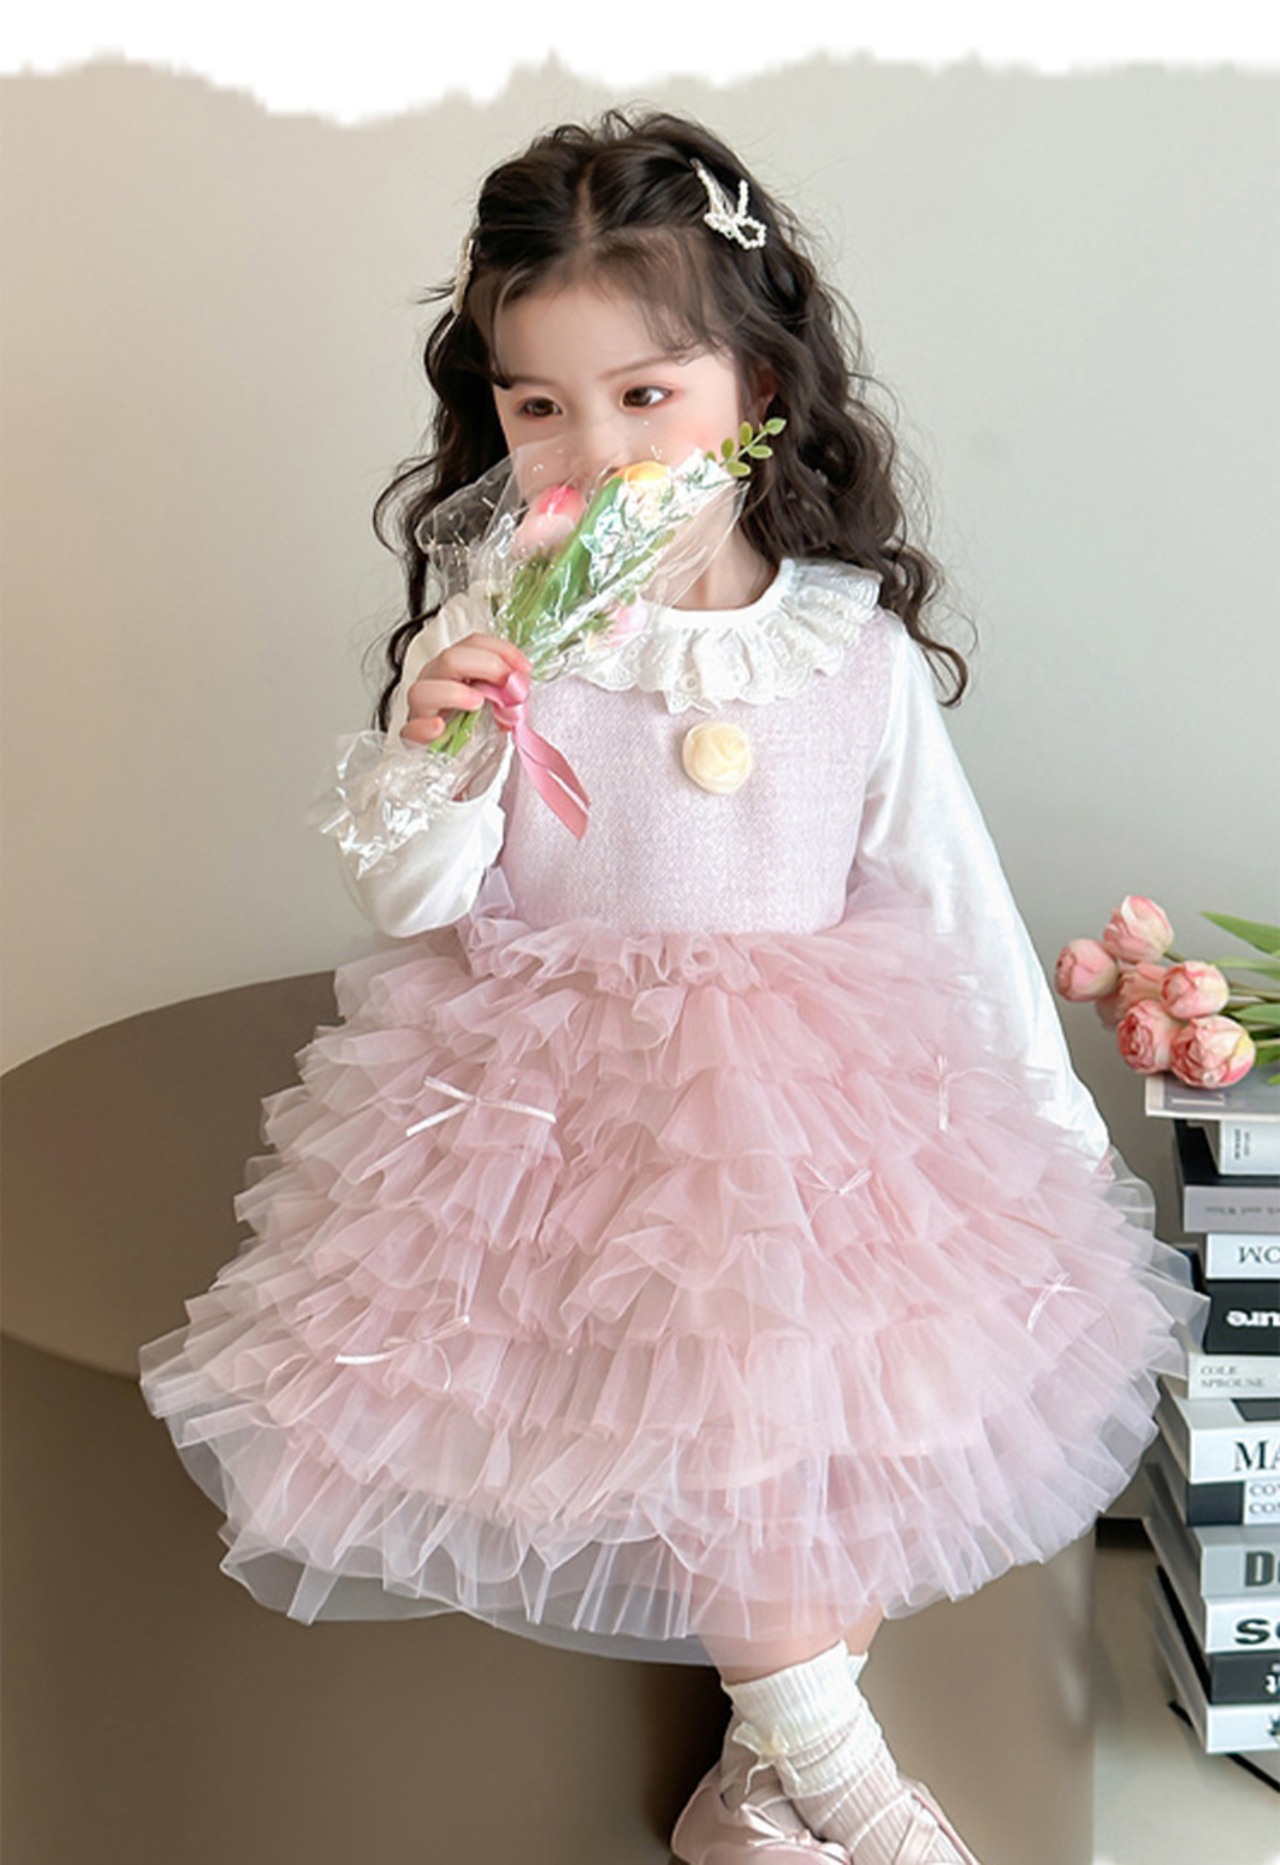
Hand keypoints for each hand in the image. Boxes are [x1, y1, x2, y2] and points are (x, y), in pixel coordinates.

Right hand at [401, 633, 530, 745]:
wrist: (457, 761)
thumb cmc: (474, 727)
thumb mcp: (497, 704)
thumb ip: (507, 691)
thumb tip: (520, 684)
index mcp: (455, 668)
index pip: (473, 644)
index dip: (501, 650)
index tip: (523, 667)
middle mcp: (435, 680)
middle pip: (451, 658)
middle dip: (486, 666)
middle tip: (508, 684)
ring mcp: (422, 708)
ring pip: (424, 689)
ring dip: (454, 692)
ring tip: (477, 703)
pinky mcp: (414, 736)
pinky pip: (412, 729)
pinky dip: (425, 726)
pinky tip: (439, 727)